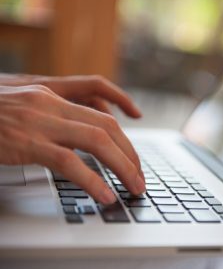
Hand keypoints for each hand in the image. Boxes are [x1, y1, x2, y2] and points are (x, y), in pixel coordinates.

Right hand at [0, 85, 144, 203]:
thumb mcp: (19, 104)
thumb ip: (49, 112)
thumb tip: (76, 131)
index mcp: (49, 92)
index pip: (100, 99)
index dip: (123, 116)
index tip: (137, 129)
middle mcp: (49, 102)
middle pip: (106, 126)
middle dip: (130, 153)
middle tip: (140, 176)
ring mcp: (39, 121)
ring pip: (96, 141)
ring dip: (122, 166)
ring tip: (134, 187)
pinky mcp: (26, 143)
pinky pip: (70, 162)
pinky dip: (92, 180)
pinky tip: (104, 194)